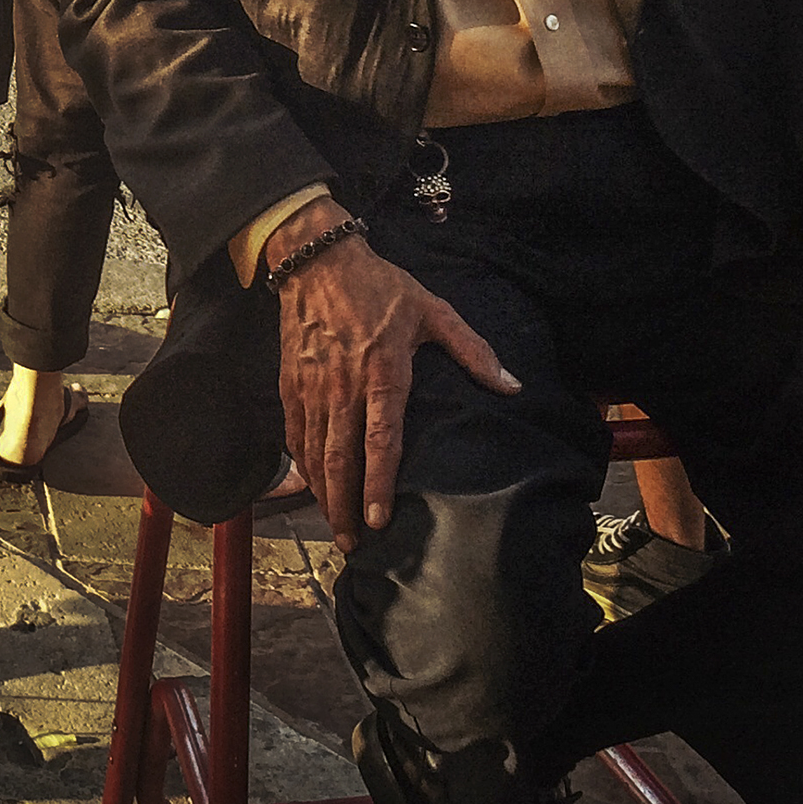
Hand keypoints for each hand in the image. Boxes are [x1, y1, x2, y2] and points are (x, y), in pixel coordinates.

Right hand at [272, 206, 519, 551]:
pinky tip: (309, 483)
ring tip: (333, 526)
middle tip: (352, 543)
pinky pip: (293, 429)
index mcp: (383, 371)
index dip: (379, 483)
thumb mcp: (432, 310)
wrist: (316, 260)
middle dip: (345, 505)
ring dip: (322, 492)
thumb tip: (511, 385)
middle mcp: (344, 386)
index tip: (381, 519)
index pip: (381, 440)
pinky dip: (300, 461)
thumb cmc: (379, 286)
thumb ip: (472, 350)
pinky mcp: (291, 379)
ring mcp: (313, 385)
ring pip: (314, 450)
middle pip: (341, 457)